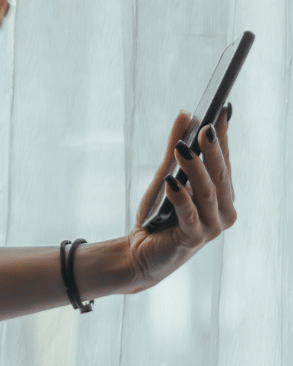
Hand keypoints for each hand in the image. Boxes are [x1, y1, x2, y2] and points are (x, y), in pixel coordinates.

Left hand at [126, 105, 236, 289]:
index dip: (223, 136)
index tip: (222, 110)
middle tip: (205, 126)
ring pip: (207, 192)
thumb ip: (175, 148)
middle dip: (213, 149)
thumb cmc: (159, 215)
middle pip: (220, 175)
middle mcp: (223, 211)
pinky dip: (181, 197)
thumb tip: (186, 115)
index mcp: (222, 195)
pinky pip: (189, 214)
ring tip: (183, 149)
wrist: (141, 254)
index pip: (224, 161)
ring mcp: (211, 227)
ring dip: (195, 169)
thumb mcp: (166, 175)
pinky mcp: (193, 238)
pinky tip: (171, 182)